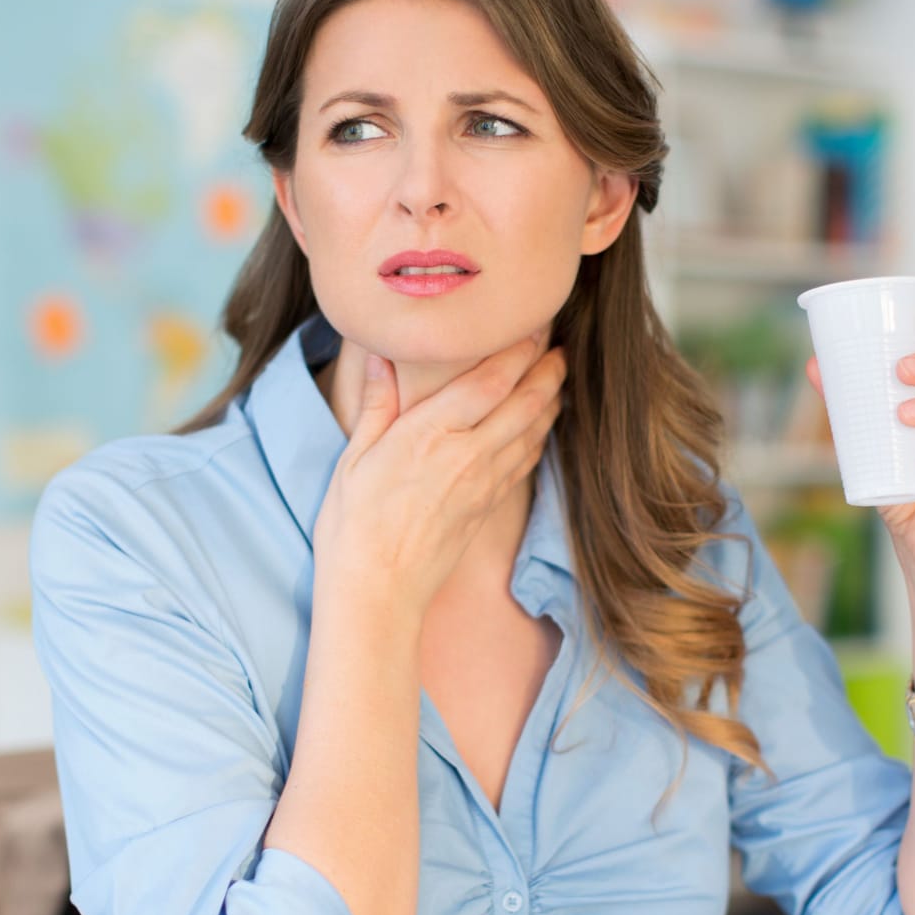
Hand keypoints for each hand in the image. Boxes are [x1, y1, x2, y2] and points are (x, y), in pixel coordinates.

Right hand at [313, 327, 565, 615]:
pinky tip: (541, 425)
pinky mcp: (488, 507)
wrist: (377, 592)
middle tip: (560, 343)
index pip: (490, 380)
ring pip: (533, 432)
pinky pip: (523, 462)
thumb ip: (376, 404)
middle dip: (548, 369)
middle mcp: (467, 455)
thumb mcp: (354, 458)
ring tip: (559, 374)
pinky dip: (539, 437)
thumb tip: (377, 355)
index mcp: (431, 434)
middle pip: (525, 402)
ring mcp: (483, 483)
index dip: (519, 348)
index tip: (533, 322)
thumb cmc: (353, 527)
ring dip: (551, 400)